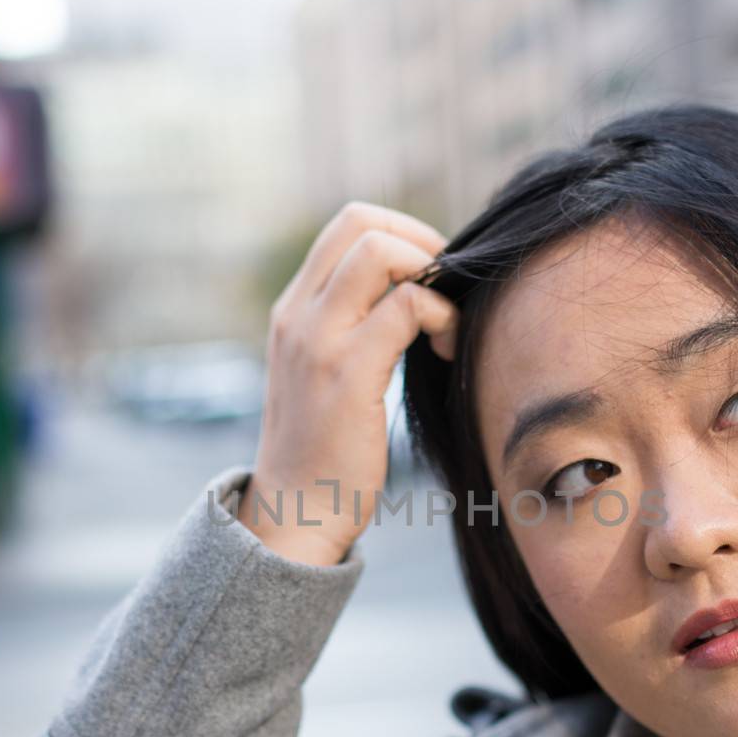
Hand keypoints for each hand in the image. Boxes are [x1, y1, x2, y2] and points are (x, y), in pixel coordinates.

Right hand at [237, 201, 458, 565]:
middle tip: (444, 292)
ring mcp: (318, 339)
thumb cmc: (324, 454)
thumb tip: (415, 294)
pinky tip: (444, 352)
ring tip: (444, 325)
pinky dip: (441, 316)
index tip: (429, 280)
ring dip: (431, 276)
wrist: (294, 515)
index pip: (346, 226)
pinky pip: (407, 306)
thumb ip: (353, 330)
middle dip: (420, 242)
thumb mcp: (326, 375)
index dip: (401, 235)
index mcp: (293, 311)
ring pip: (381, 251)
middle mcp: (298, 314)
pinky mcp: (348, 371)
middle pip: (361, 221)